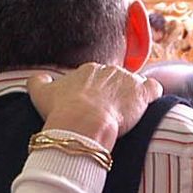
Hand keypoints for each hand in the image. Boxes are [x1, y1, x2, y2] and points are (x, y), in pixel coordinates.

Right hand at [28, 64, 161, 148]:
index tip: (90, 106)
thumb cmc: (61, 110)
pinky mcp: (142, 94)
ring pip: (134, 83)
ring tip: (124, 114)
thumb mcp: (40, 94)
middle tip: (105, 113)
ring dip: (130, 96)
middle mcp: (109, 70)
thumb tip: (38, 78)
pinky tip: (145, 107)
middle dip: (112, 94)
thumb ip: (37, 82)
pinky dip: (152, 96)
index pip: (95, 76)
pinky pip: (154, 88)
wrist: (82, 123)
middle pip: (115, 80)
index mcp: (88, 70)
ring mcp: (128, 80)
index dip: (93, 92)